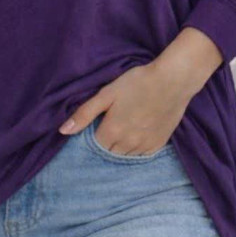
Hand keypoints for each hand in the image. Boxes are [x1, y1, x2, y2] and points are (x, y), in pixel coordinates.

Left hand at [57, 27, 222, 154]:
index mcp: (112, 131)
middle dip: (106, 143)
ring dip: (121, 148)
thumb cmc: (137, 82)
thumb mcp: (107, 94)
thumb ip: (84, 114)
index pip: (95, 145)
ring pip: (125, 156)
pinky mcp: (159, 144)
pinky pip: (142, 155)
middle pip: (109, 153)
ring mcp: (144, 146)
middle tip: (111, 125)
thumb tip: (62, 131)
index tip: (98, 124)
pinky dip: (136, 149)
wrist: (172, 80)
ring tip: (124, 129)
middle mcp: (128, 144)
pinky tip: (137, 133)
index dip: (94, 135)